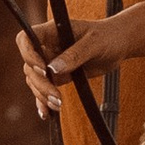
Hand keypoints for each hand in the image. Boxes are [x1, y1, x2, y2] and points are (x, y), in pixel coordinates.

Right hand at [11, 0, 144, 117]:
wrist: (118, 44)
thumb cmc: (107, 37)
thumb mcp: (94, 44)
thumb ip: (74, 55)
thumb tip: (52, 70)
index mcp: (51, 31)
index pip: (26, 39)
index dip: (28, 55)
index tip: (43, 70)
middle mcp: (46, 46)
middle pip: (29, 66)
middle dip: (40, 83)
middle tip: (56, 96)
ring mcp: (50, 61)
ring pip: (35, 80)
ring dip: (42, 94)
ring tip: (58, 105)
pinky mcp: (57, 76)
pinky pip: (44, 89)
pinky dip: (43, 101)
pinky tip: (47, 113)